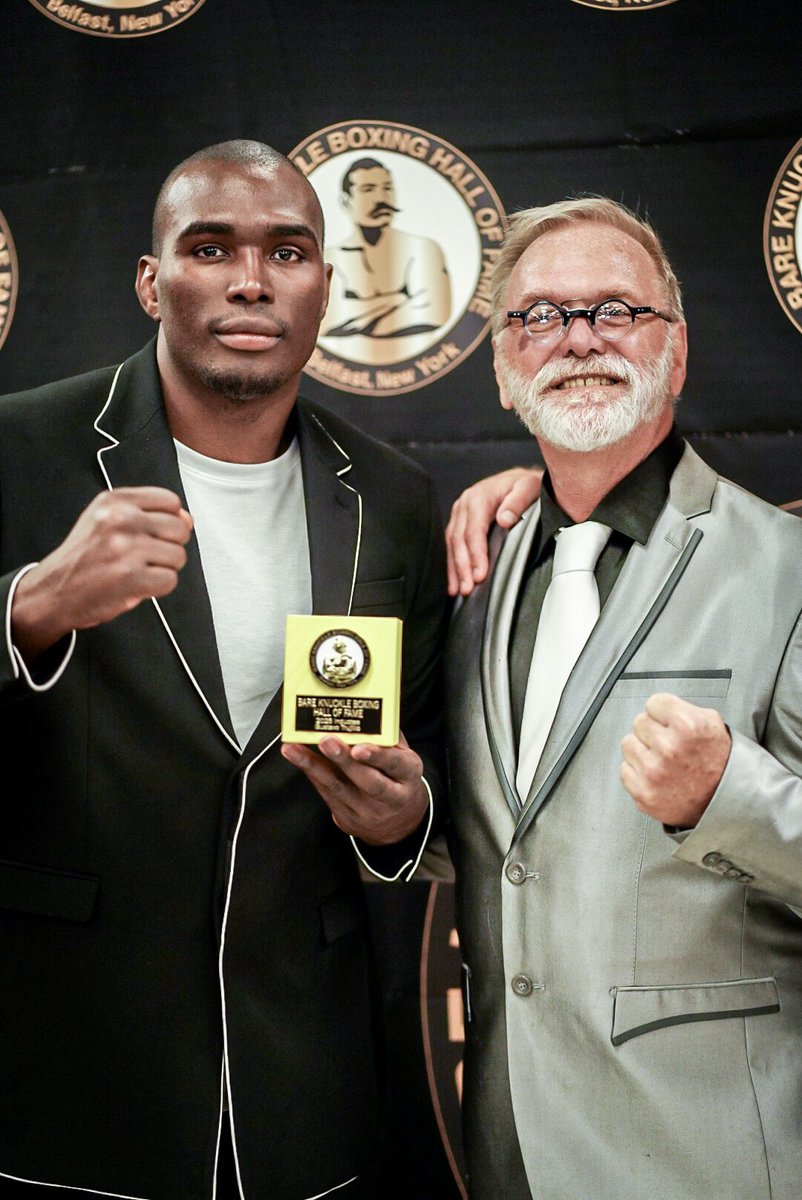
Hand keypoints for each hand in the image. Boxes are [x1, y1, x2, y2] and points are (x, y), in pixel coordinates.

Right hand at [11, 487, 191, 661]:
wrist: (53, 590)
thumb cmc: (84, 557)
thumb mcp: (107, 520)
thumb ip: (147, 514)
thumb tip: (187, 520)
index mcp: (114, 501)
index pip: (170, 501)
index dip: (170, 521)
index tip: (156, 533)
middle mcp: (120, 519)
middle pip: (179, 529)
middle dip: (170, 546)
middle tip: (147, 557)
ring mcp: (125, 548)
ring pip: (178, 556)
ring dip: (164, 568)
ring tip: (139, 570)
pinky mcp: (130, 577)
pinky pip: (170, 580)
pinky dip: (159, 587)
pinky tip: (139, 584)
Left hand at [281, 732, 428, 844]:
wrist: (398, 823)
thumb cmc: (397, 778)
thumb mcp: (403, 757)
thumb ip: (388, 738)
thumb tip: (368, 711)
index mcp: (408, 775)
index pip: (396, 765)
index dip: (378, 756)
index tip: (359, 748)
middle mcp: (391, 797)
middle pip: (367, 781)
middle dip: (343, 760)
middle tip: (326, 741)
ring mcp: (367, 812)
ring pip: (339, 788)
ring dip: (314, 766)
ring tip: (294, 749)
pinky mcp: (347, 819)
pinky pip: (326, 794)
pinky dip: (311, 773)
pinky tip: (296, 757)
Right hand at [446, 467, 542, 596]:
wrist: (519, 478)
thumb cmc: (524, 485)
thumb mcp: (528, 488)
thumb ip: (517, 502)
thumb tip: (504, 519)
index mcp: (479, 497)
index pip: (473, 531)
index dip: (475, 555)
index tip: (479, 574)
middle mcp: (464, 504)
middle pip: (458, 540)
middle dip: (462, 567)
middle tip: (467, 588)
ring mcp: (460, 512)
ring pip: (451, 543)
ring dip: (454, 568)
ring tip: (458, 589)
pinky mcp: (459, 520)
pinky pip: (451, 542)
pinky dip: (452, 562)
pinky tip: (454, 578)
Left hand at [620, 693, 731, 827]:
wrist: (724, 802)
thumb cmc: (719, 764)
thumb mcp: (712, 724)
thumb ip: (683, 708)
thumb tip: (659, 706)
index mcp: (687, 725)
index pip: (654, 702)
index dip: (663, 712)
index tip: (668, 721)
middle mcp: (669, 747)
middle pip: (639, 722)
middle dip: (653, 731)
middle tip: (668, 744)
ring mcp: (654, 771)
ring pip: (628, 744)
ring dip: (642, 750)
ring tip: (662, 760)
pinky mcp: (643, 792)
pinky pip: (625, 769)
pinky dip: (638, 772)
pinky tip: (656, 775)